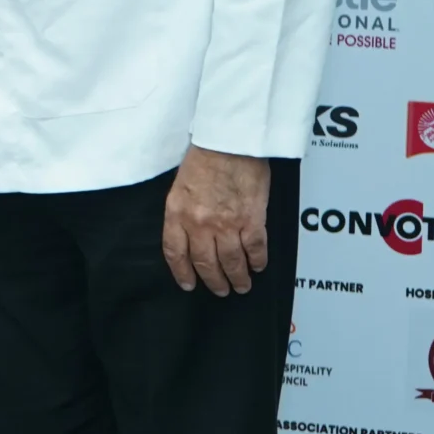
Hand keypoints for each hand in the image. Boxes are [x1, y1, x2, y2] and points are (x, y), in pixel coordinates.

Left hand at [162, 146, 271, 294]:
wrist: (229, 144)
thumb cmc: (204, 157)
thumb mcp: (180, 186)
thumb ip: (183, 211)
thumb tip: (189, 231)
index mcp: (177, 213)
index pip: (175, 252)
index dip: (182, 272)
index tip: (188, 284)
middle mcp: (199, 224)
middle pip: (205, 262)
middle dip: (213, 281)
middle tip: (220, 290)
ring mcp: (226, 225)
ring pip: (231, 262)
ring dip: (237, 278)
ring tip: (241, 286)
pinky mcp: (251, 221)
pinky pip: (255, 249)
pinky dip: (257, 261)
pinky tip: (258, 267)